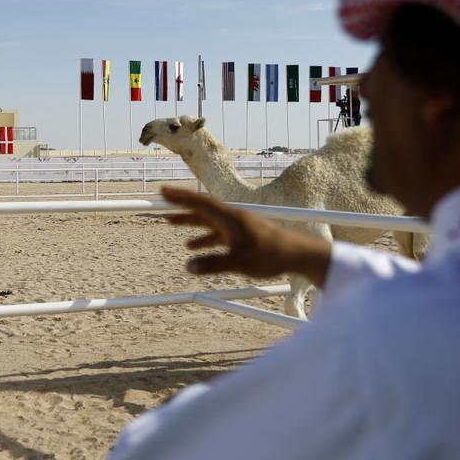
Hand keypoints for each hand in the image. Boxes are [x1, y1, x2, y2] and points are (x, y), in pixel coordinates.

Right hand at [160, 187, 332, 285]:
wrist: (297, 255)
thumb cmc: (271, 255)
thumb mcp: (240, 262)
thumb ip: (213, 264)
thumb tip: (188, 267)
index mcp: (231, 218)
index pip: (201, 203)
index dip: (180, 197)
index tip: (163, 192)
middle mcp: (232, 218)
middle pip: (202, 209)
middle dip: (181, 206)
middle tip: (161, 203)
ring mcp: (237, 227)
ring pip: (208, 221)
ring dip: (190, 222)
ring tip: (170, 223)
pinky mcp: (242, 237)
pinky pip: (217, 235)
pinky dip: (204, 238)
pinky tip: (194, 249)